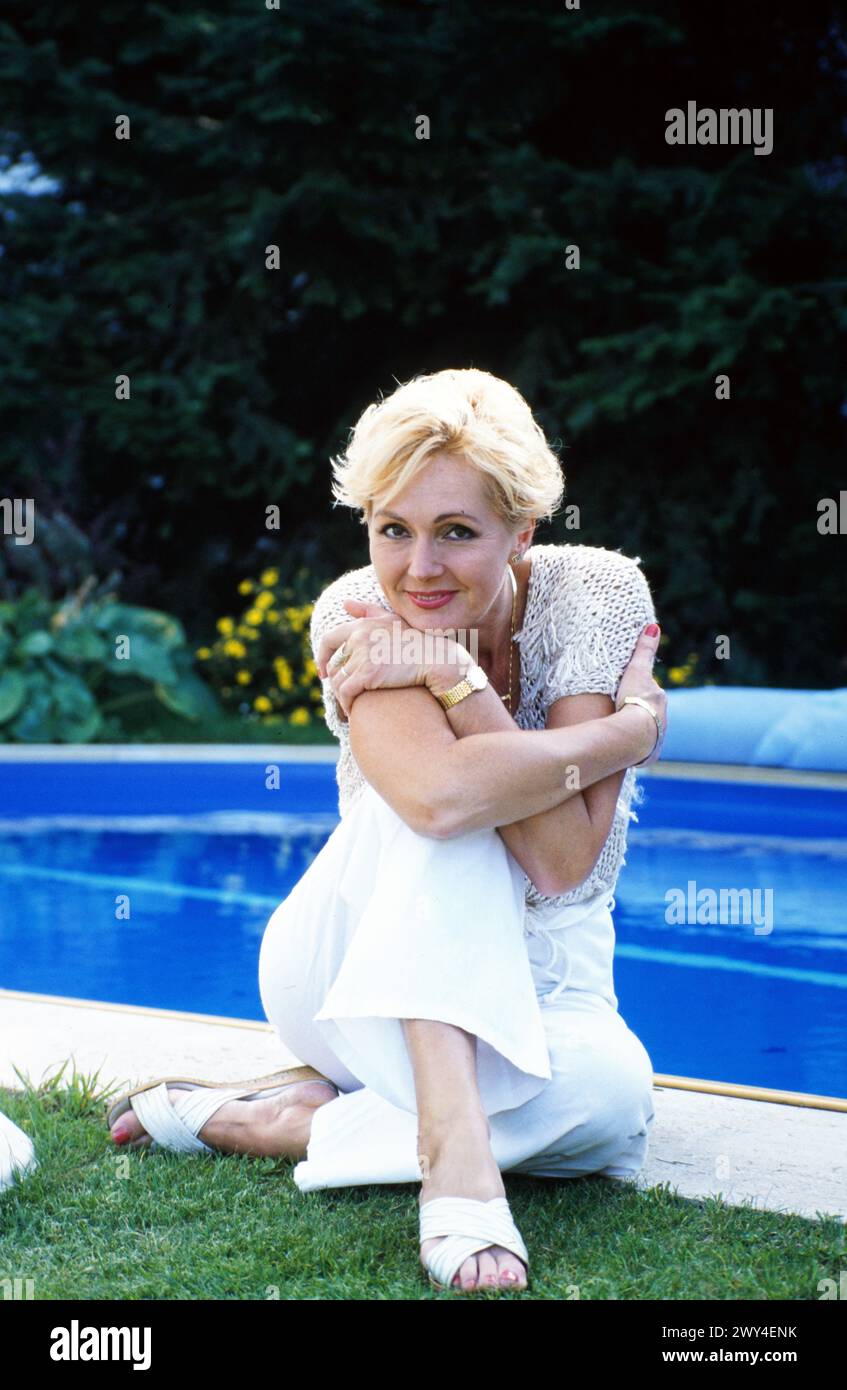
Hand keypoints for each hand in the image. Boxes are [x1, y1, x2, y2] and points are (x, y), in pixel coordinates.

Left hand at [319, 598, 455, 718]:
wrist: (436, 660)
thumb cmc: (416, 642)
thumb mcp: (391, 620)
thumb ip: (367, 611)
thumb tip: (345, 603)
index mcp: (361, 626)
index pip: (328, 640)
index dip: (321, 657)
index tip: (323, 671)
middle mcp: (359, 638)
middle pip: (334, 664)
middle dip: (335, 680)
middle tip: (342, 693)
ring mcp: (363, 656)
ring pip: (338, 681)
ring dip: (341, 696)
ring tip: (348, 705)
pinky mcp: (368, 674)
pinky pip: (346, 693)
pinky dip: (346, 704)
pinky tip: (352, 711)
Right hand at [614, 623, 667, 767]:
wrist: (634, 735)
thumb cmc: (634, 701)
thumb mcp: (636, 671)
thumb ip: (644, 651)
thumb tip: (653, 626)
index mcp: (660, 699)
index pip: (650, 692)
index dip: (638, 691)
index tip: (627, 692)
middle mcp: (663, 719)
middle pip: (650, 712)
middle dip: (640, 712)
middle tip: (622, 711)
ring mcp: (657, 738)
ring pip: (648, 731)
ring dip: (637, 731)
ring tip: (622, 732)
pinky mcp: (649, 755)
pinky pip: (642, 751)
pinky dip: (636, 749)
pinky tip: (626, 750)